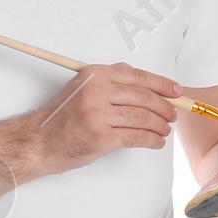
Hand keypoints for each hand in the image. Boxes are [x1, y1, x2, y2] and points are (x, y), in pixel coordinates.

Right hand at [21, 62, 179, 177]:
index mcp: (95, 75)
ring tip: (165, 130)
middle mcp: (97, 91)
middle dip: (165, 107)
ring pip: (143, 117)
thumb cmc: (65, 117)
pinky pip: (136, 137)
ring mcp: (99, 115)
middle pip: (144, 97)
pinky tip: (156, 142)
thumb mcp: (83, 88)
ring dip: (160, 125)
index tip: (176, 91)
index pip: (138, 76)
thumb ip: (111, 80)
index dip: (162, 84)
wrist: (41, 141)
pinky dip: (152, 140)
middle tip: (173, 115)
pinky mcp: (102, 137)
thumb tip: (147, 83)